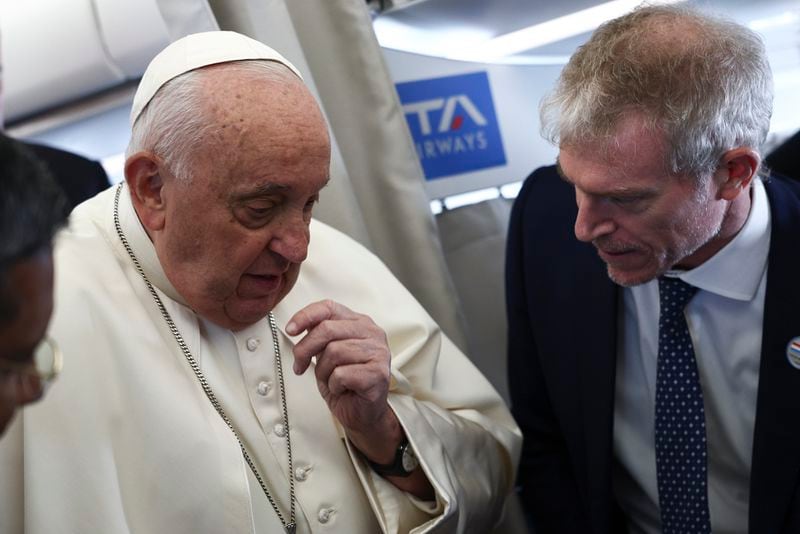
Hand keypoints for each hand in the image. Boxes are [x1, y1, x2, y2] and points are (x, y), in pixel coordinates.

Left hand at [287, 300, 401, 460]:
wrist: (362, 413)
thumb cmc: (343, 382)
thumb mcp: (326, 353)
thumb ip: (318, 336)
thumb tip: (296, 326)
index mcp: (360, 322)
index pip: (329, 307)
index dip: (305, 315)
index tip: (290, 331)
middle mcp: (373, 332)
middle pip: (327, 329)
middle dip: (305, 349)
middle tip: (299, 365)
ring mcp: (379, 352)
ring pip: (334, 352)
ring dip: (323, 371)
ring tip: (331, 380)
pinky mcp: (378, 374)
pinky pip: (342, 374)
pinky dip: (334, 385)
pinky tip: (342, 389)